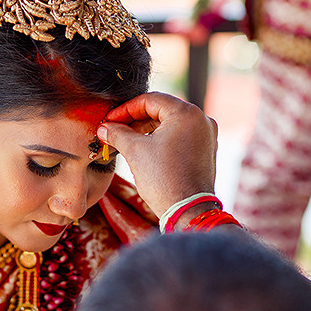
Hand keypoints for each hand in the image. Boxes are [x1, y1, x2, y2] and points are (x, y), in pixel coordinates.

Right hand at [97, 92, 217, 218]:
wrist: (186, 211)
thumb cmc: (164, 180)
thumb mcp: (135, 151)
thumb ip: (118, 134)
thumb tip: (104, 128)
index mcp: (186, 113)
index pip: (150, 100)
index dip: (125, 109)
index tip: (109, 120)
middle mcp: (201, 119)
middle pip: (161, 110)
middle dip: (135, 120)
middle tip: (115, 131)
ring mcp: (206, 135)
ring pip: (170, 124)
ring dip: (147, 130)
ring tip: (126, 142)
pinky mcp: (205, 150)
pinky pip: (179, 137)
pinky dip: (161, 140)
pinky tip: (144, 150)